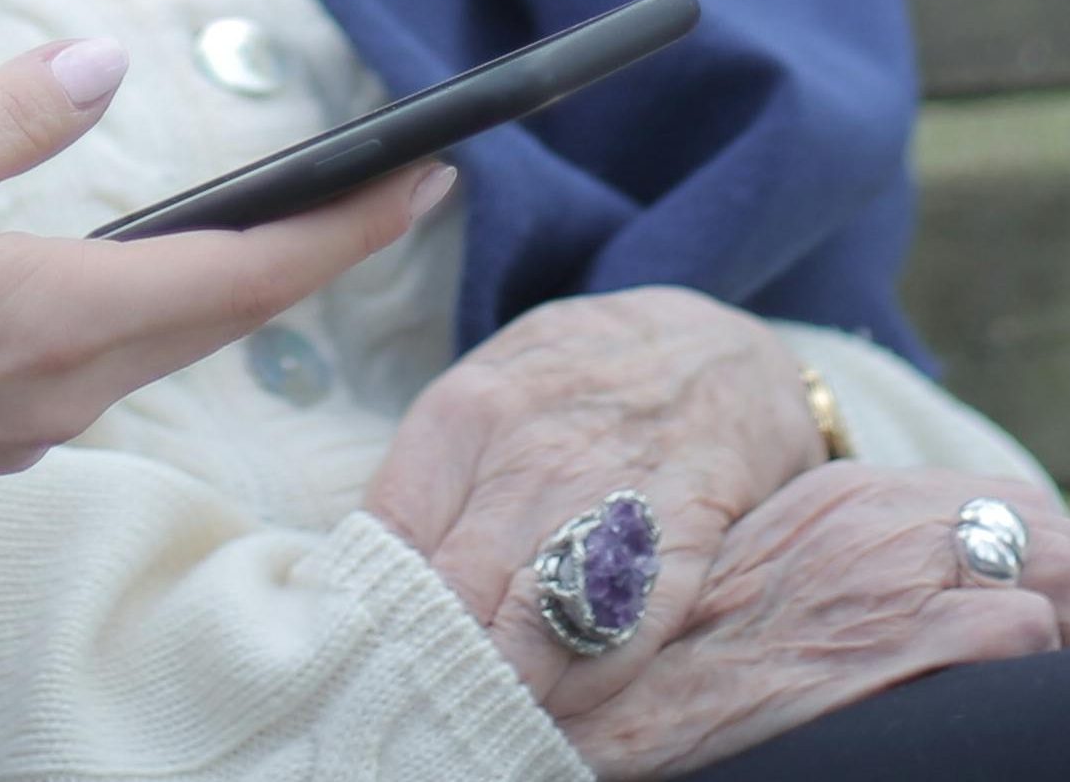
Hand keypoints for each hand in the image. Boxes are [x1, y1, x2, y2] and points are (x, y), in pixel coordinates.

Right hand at [0, 35, 442, 578]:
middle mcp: (61, 386)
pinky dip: (150, 307)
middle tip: (392, 188)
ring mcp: (21, 421)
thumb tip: (101, 65)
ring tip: (288, 222)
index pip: (247, 273)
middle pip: (224, 313)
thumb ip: (6, 116)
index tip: (428, 181)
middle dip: (316, 248)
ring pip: (162, 341)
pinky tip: (134, 272)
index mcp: (57, 316)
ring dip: (231, 281)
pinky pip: (99, 361)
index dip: (348, 226)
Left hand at [363, 288, 827, 721]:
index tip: (356, 655)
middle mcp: (531, 460)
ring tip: (466, 719)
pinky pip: (617, 643)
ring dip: (493, 690)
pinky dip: (578, 692)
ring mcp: (608, 501)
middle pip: (450, 598)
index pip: (387, 540)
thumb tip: (353, 577)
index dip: (367, 611)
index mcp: (464, 415)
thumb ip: (427, 478)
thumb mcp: (488, 390)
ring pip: (526, 636)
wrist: (715, 349)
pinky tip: (552, 710)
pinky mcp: (679, 543)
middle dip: (422, 661)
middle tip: (403, 704)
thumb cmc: (575, 384)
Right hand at [561, 469, 1069, 778]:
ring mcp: (888, 580)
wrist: (588, 700)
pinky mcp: (895, 645)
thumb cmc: (658, 670)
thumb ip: (821, 580)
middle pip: (1043, 525)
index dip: (1025, 574)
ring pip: (1055, 571)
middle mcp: (875, 524)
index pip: (990, 504)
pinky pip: (1021, 634)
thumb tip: (879, 618)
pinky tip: (992, 716)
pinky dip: (1033, 675)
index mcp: (839, 502)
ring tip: (1037, 705)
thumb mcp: (749, 593)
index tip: (1019, 635)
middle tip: (1057, 675)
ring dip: (1065, 641)